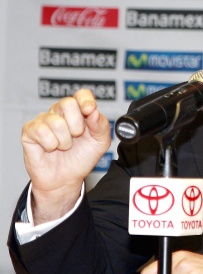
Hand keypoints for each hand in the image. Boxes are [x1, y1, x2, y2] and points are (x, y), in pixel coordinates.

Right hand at [21, 88, 110, 223]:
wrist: (66, 179)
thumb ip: (101, 125)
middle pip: (68, 104)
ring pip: (56, 121)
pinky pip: (41, 131)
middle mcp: (61, 112)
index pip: (82, 94)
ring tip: (63, 146)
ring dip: (64, 140)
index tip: (89, 110)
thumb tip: (94, 111)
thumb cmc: (82, 158)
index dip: (86, 100)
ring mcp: (44, 120)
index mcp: (79, 111)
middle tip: (76, 137)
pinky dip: (50, 144)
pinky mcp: (30, 131)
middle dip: (76, 126)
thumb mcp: (100, 143)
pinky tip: (50, 148)